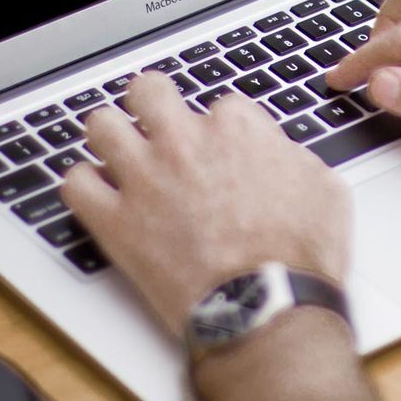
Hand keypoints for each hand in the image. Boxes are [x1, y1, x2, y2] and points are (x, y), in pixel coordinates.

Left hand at [59, 71, 350, 336]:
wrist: (266, 308)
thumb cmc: (299, 257)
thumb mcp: (325, 190)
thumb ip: (293, 158)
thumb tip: (279, 154)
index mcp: (236, 130)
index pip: (219, 105)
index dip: (221, 129)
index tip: (221, 150)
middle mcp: (184, 144)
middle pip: (148, 91)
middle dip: (152, 103)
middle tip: (156, 122)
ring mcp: (145, 180)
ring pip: (101, 126)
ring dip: (110, 135)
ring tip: (118, 151)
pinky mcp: (116, 223)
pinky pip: (75, 185)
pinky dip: (83, 186)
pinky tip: (98, 195)